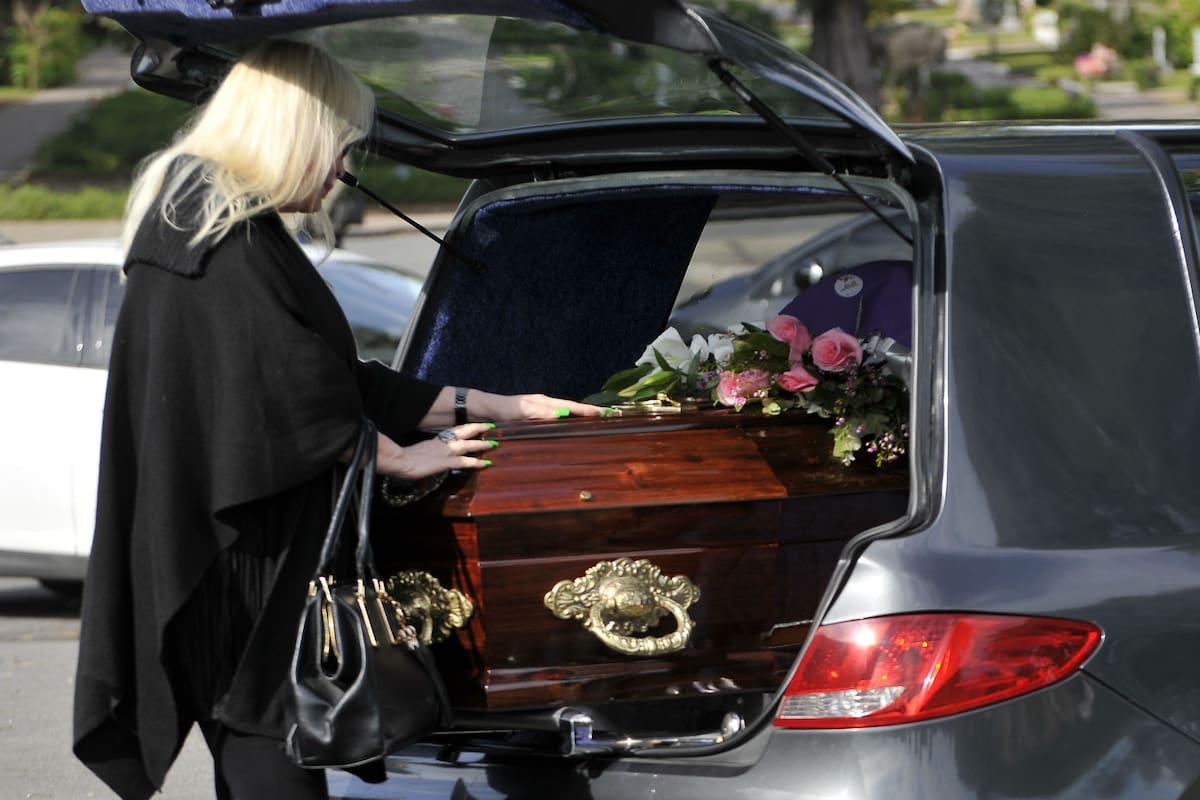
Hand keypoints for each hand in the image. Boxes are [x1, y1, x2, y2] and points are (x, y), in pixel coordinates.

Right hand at [375, 424, 496, 480]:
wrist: (397, 460)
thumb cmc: (401, 459)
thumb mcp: (415, 453)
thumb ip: (424, 454)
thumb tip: (426, 458)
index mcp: (434, 440)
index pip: (453, 431)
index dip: (465, 428)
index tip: (474, 425)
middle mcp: (442, 443)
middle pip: (463, 432)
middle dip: (477, 428)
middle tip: (490, 425)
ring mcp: (444, 451)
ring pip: (467, 445)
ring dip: (482, 444)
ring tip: (495, 443)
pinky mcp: (445, 461)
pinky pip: (464, 461)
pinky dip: (476, 462)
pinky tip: (485, 464)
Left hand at [492, 393, 606, 421]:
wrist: (487, 408)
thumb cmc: (503, 409)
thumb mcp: (521, 411)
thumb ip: (540, 412)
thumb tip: (562, 413)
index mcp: (544, 402)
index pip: (571, 406)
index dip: (587, 411)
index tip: (603, 413)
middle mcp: (546, 404)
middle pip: (572, 407)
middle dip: (589, 412)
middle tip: (608, 415)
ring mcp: (542, 410)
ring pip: (566, 412)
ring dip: (581, 416)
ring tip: (597, 420)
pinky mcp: (537, 417)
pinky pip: (557, 418)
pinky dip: (569, 420)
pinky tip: (572, 426)